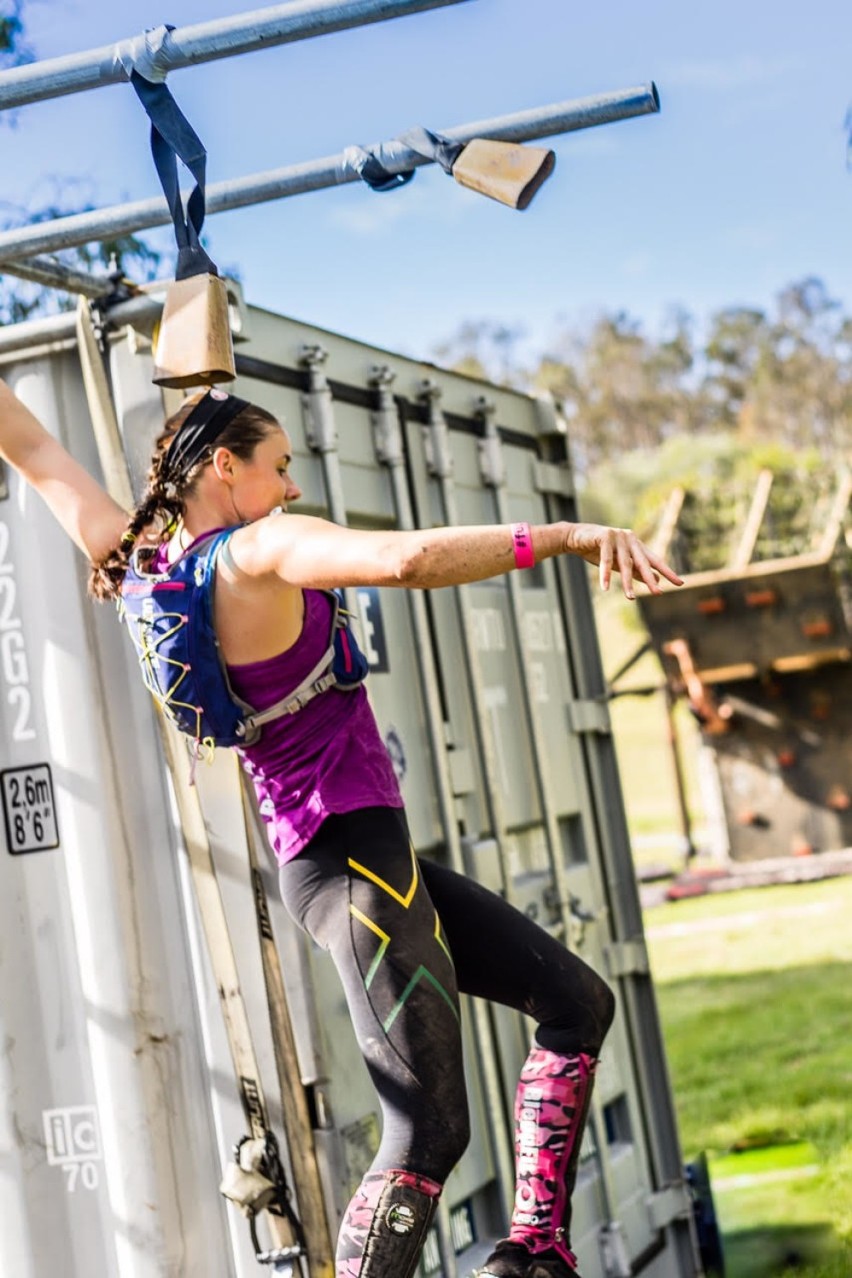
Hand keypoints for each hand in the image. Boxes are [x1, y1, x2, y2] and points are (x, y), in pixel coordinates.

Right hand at [563, 523, 682, 599]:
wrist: (575, 538)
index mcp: (636, 545)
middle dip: (650, 579)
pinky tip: (605, 587)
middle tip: (658, 593)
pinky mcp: (605, 536)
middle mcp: (630, 539)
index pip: (655, 560)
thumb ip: (636, 571)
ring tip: (630, 598)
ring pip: (625, 564)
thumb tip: (657, 581)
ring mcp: (618, 536)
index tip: (680, 583)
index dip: (667, 572)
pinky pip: (606, 559)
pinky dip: (605, 574)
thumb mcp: (619, 563)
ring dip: (627, 582)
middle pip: (643, 562)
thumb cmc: (597, 550)